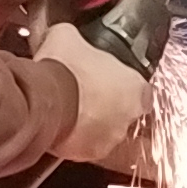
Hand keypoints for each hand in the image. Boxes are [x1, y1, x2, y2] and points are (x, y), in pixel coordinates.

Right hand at [34, 22, 153, 170]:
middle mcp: (128, 117)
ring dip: (92, 123)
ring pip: (105, 132)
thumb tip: (64, 33)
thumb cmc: (64, 70)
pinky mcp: (88, 154)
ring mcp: (109, 139)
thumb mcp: (67, 36)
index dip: (125, 86)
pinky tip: (61, 123)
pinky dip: (75, 138)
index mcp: (136, 88)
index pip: (142, 91)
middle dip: (106, 106)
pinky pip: (84, 146)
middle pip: (123, 113)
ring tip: (70, 109)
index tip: (109, 82)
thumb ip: (74, 36)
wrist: (44, 100)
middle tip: (85, 93)